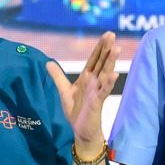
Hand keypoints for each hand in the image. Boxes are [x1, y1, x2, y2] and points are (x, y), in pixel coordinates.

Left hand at [48, 31, 117, 149]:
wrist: (80, 130)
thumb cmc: (76, 111)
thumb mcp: (64, 91)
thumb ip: (58, 76)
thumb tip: (48, 62)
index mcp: (87, 78)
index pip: (94, 59)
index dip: (99, 47)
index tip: (107, 35)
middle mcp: (94, 82)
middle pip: (101, 62)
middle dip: (107, 49)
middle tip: (112, 35)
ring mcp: (97, 91)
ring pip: (105, 74)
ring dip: (111, 62)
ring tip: (117, 49)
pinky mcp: (98, 102)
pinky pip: (104, 91)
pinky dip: (110, 83)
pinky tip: (115, 75)